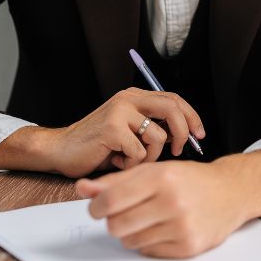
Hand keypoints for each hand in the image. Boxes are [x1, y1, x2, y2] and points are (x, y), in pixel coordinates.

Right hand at [0, 88, 204, 177]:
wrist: (61, 150)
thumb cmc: (98, 146)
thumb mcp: (129, 131)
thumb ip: (153, 126)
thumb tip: (185, 134)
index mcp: (135, 97)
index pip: (174, 99)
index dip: (191, 116)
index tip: (199, 134)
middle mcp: (129, 99)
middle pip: (172, 109)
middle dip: (182, 132)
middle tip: (178, 150)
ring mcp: (120, 112)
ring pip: (157, 136)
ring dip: (150, 156)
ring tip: (131, 160)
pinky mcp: (112, 128)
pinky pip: (139, 152)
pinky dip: (132, 164)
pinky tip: (117, 162)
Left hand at [75, 151, 260, 257]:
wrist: (231, 192)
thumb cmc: (189, 179)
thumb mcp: (154, 170)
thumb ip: (116, 180)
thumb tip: (82, 188)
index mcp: (161, 177)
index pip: (110, 200)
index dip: (96, 207)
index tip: (96, 207)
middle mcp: (172, 201)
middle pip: (116, 225)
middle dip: (113, 221)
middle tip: (123, 214)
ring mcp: (181, 226)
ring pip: (130, 241)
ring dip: (131, 232)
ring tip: (146, 219)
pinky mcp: (188, 246)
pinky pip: (149, 252)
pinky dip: (148, 242)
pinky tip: (161, 228)